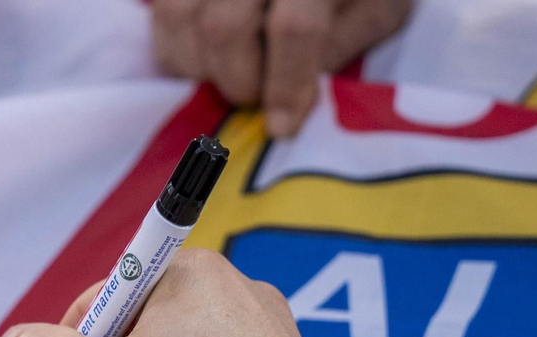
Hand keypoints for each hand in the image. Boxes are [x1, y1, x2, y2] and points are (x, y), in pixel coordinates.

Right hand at [152, 0, 412, 136]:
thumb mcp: (377, 11)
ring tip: (233, 74)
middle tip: (256, 96)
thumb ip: (342, 46)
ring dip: (202, 68)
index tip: (282, 125)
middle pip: (224, 27)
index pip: (293, 28)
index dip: (285, 85)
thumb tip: (291, 99)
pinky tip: (208, 56)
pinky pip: (159, 13)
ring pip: (180, 18)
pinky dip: (178, 48)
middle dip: (239, 80)